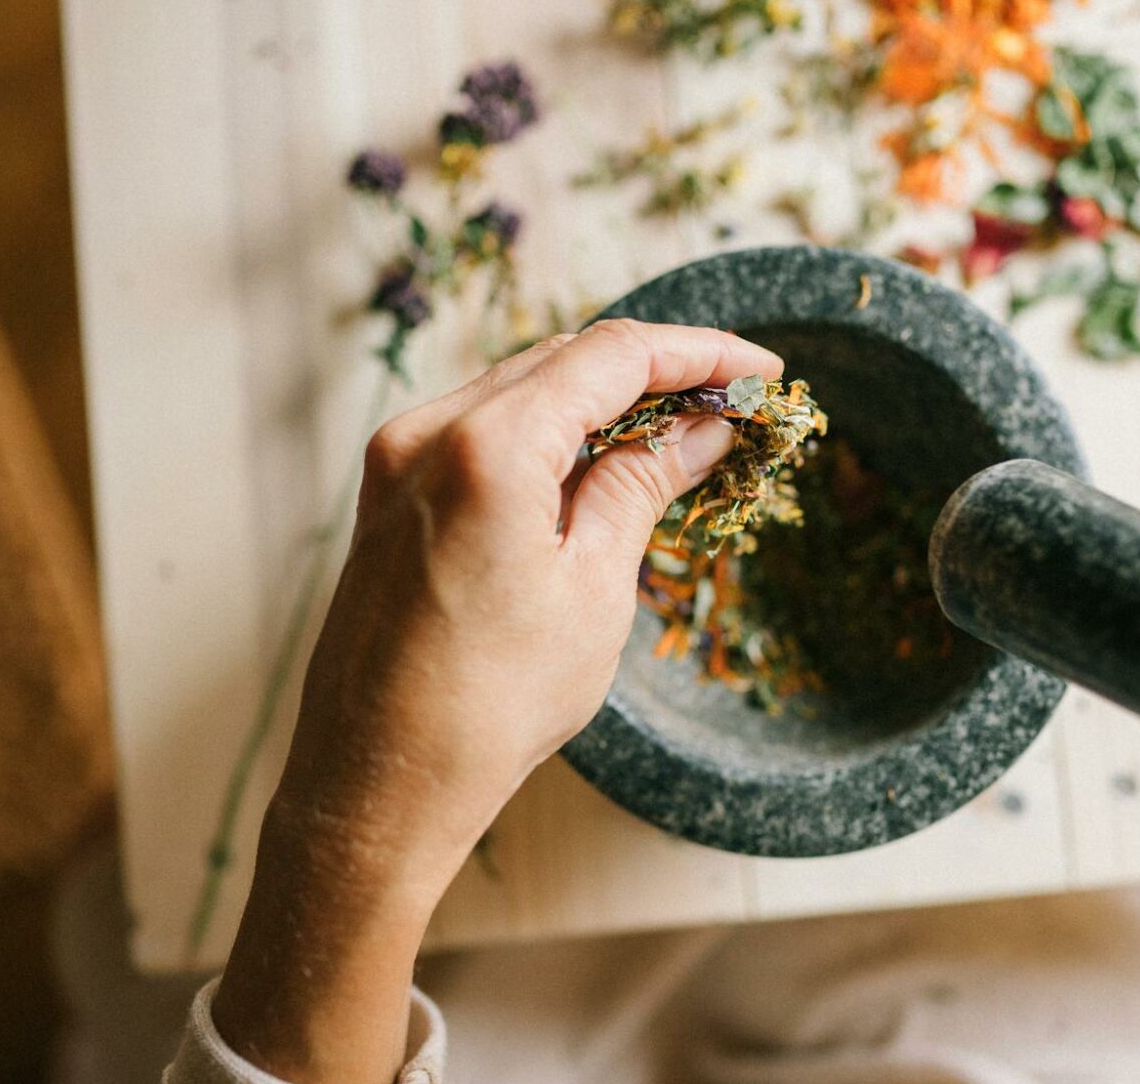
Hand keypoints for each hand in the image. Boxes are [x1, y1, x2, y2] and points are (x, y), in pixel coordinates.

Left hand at [212, 319, 780, 1082]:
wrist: (380, 787)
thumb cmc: (489, 705)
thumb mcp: (592, 588)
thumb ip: (641, 485)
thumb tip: (698, 429)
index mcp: (487, 447)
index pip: (612, 356)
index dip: (696, 352)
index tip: (759, 369)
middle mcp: (427, 433)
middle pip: (562, 359)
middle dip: (652, 372)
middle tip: (729, 402)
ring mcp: (396, 462)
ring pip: (519, 389)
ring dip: (600, 399)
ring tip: (677, 433)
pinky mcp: (387, 497)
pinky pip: (480, 430)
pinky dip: (547, 432)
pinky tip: (597, 464)